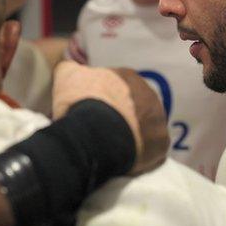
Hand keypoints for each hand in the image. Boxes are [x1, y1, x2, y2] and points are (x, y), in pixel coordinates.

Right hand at [51, 62, 168, 174]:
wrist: (94, 134)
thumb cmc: (81, 103)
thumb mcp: (67, 77)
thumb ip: (69, 68)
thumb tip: (64, 63)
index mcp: (128, 77)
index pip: (117, 86)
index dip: (102, 99)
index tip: (90, 111)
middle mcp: (149, 95)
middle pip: (133, 107)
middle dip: (119, 117)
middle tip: (100, 131)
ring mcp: (158, 120)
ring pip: (145, 128)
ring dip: (132, 136)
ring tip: (111, 149)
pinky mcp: (161, 144)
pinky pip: (152, 151)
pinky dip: (140, 156)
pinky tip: (124, 161)